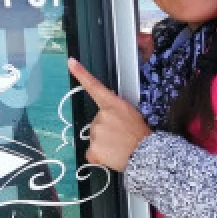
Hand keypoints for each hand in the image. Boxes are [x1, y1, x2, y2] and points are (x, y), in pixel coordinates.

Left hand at [67, 57, 151, 172]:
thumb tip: (110, 123)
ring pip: (95, 137)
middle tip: (120, 136)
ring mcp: (96, 131)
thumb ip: (115, 114)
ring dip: (104, 142)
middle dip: (105, 129)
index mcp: (113, 104)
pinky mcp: (93, 147)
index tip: (71, 62)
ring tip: (119, 146)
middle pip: (97, 121)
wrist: (146, 153)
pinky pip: (92, 152)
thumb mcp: (131, 116)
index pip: (94, 86)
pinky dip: (99, 155)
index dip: (81, 73)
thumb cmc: (141, 135)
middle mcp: (102, 116)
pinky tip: (111, 155)